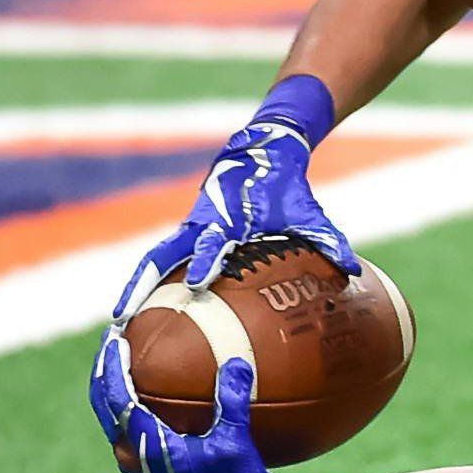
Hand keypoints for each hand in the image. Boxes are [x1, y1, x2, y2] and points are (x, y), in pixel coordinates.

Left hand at [91, 339, 289, 472]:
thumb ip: (233, 400)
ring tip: (119, 355)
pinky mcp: (140, 462)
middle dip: (103, 370)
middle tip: (110, 338)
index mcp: (146, 447)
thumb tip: (236, 362)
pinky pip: (123, 423)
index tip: (115, 338)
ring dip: (111, 385)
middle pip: (103, 404)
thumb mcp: (235, 439)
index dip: (113, 367)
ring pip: (110, 415)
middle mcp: (130, 454)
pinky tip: (141, 383)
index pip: (117, 400)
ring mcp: (132, 460)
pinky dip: (125, 400)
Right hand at [112, 116, 355, 319]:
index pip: (213, 244)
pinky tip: (138, 310)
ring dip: (136, 286)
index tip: (199, 286)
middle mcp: (200, 224)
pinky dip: (148, 281)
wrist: (261, 153)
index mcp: (228, 218)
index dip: (205, 263)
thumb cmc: (286, 188)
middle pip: (164, 255)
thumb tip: (353, 270)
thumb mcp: (307, 212)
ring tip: (118, 319)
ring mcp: (188, 228)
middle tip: (126, 313)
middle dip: (144, 283)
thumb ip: (327, 239)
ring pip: (154, 259)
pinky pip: (162, 259)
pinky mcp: (186, 233)